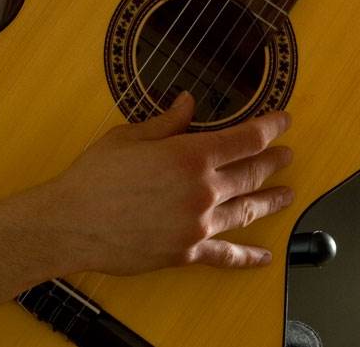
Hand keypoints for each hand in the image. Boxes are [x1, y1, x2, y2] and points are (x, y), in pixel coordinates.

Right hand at [44, 92, 293, 274]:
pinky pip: (226, 256)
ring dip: (271, 200)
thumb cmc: (94, 176)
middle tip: (288, 155)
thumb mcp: (129, 137)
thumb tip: (189, 102)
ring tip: (288, 194)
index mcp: (190, 156)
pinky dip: (248, 257)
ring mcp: (198, 226)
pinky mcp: (186, 253)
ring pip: (246, 211)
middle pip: (250, 174)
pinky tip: (266, 257)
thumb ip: (166, 122)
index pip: (244, 139)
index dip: (269, 128)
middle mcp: (202, 191)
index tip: (284, 121)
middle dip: (273, 161)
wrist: (71, 223)